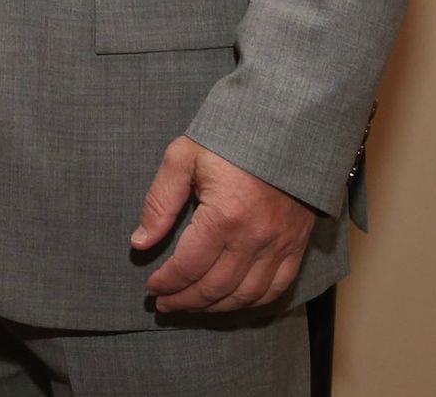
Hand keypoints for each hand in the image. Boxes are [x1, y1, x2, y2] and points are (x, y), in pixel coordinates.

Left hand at [133, 136, 315, 312]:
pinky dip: (250, 302)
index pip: (189, 266)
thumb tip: (140, 242)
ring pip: (245, 296)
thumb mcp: (183, 157)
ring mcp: (279, 245)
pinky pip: (275, 289)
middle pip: (215, 287)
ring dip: (215, 307)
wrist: (285, 128)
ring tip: (191, 305)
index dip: (167, 282)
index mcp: (224, 216)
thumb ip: (160, 201)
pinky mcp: (296, 245)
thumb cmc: (230, 139)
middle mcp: (254, 238)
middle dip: (185, 300)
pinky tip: (231, 301)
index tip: (151, 287)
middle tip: (164, 303)